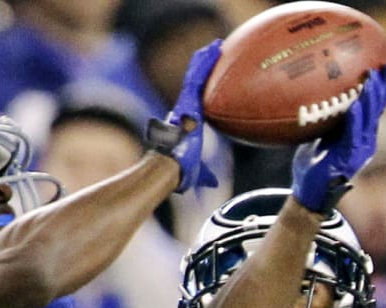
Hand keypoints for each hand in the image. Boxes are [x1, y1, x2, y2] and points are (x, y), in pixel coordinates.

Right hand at [145, 39, 220, 192]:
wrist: (169, 167)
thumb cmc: (179, 171)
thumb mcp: (197, 170)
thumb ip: (206, 174)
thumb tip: (214, 183)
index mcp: (188, 123)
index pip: (197, 101)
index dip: (202, 88)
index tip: (210, 79)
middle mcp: (184, 111)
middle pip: (195, 84)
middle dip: (203, 68)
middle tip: (214, 54)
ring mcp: (184, 105)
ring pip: (195, 78)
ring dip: (205, 61)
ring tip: (216, 47)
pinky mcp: (185, 103)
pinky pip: (196, 79)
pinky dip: (203, 65)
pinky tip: (212, 53)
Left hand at [291, 61, 385, 213]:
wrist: (308, 192)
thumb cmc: (313, 162)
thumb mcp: (321, 134)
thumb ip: (327, 117)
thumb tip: (317, 91)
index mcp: (360, 132)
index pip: (375, 104)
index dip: (383, 85)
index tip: (385, 62)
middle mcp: (364, 139)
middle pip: (378, 108)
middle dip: (382, 86)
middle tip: (384, 65)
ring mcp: (358, 150)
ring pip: (369, 120)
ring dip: (370, 99)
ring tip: (371, 80)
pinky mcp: (348, 160)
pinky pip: (352, 136)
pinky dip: (354, 121)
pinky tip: (354, 107)